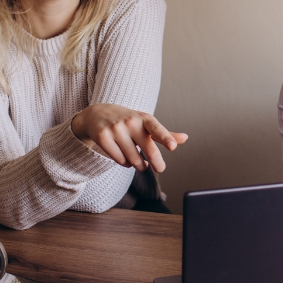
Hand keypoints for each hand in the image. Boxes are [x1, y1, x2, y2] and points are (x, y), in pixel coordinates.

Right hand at [69, 103, 187, 171]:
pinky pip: (120, 160)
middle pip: (148, 149)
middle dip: (157, 163)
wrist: (97, 114)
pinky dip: (125, 163)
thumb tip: (185, 138)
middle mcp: (131, 122)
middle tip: (160, 168)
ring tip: (139, 163)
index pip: (157, 128)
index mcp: (144, 118)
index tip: (172, 146)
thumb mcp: (145, 123)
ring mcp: (116, 129)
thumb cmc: (128, 121)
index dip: (166, 137)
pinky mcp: (103, 137)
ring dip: (139, 165)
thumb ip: (164, 133)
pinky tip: (124, 158)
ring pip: (134, 159)